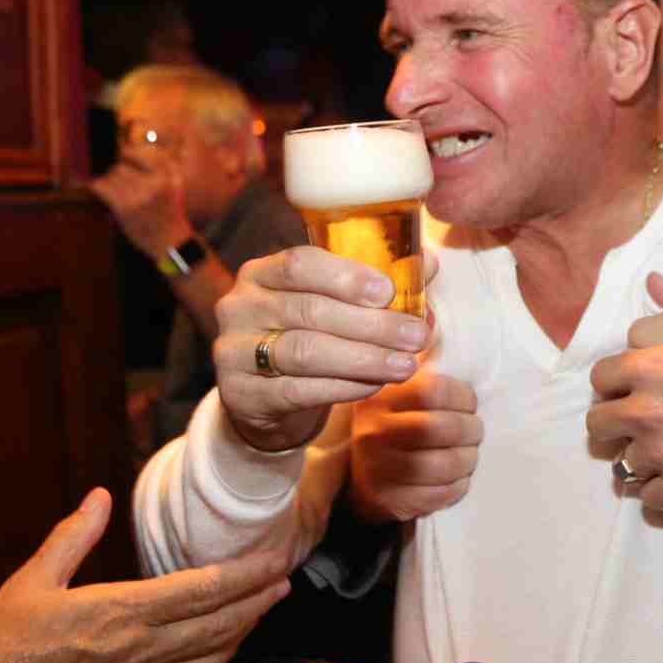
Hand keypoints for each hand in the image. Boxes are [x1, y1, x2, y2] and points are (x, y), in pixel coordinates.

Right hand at [0, 490, 290, 662]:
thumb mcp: (30, 581)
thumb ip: (72, 537)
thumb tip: (99, 497)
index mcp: (123, 613)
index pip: (206, 589)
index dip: (248, 574)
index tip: (277, 559)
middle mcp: (144, 654)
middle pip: (222, 625)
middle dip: (259, 602)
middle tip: (284, 582)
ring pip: (212, 661)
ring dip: (242, 635)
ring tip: (259, 613)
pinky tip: (216, 657)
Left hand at [89, 154, 192, 258]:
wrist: (171, 242)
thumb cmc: (171, 212)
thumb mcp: (177, 184)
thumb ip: (166, 162)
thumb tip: (146, 140)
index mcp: (165, 177)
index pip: (138, 154)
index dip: (128, 155)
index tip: (124, 158)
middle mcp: (153, 184)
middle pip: (122, 166)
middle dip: (119, 172)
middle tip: (120, 181)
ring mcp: (137, 196)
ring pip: (112, 176)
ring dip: (110, 182)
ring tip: (115, 190)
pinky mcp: (124, 208)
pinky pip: (102, 187)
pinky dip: (98, 187)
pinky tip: (99, 190)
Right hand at [212, 246, 432, 452]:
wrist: (265, 398)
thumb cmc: (309, 339)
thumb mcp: (334, 308)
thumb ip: (376, 286)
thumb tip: (428, 263)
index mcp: (262, 273)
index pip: (299, 263)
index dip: (346, 276)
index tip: (388, 291)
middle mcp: (240, 306)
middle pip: (310, 310)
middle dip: (372, 324)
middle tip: (416, 336)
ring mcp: (234, 351)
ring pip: (306, 351)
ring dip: (364, 358)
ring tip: (405, 364)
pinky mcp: (240, 394)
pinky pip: (298, 390)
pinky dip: (343, 387)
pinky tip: (374, 385)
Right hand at [348, 368, 482, 522]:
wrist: (368, 478)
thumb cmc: (398, 422)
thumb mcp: (400, 386)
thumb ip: (420, 355)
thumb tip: (433, 310)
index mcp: (380, 397)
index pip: (432, 390)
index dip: (462, 396)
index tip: (468, 401)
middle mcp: (374, 433)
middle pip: (439, 429)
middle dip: (470, 429)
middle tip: (475, 429)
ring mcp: (380, 469)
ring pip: (442, 466)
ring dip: (468, 458)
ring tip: (469, 452)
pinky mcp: (393, 501)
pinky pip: (441, 495)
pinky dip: (459, 484)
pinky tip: (457, 475)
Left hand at [586, 273, 662, 511]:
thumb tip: (651, 283)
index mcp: (646, 367)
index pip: (600, 377)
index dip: (615, 379)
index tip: (633, 383)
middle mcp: (644, 411)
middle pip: (597, 423)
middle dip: (612, 419)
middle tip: (637, 416)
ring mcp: (662, 451)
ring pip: (620, 464)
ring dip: (636, 455)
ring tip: (658, 447)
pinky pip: (650, 498)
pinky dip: (658, 490)